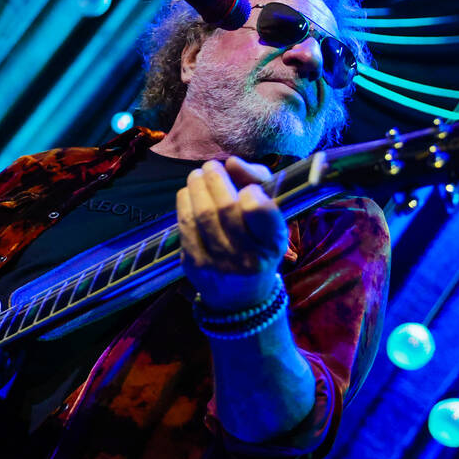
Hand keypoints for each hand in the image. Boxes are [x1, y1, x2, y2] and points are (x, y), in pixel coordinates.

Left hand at [176, 156, 287, 311]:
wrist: (240, 297)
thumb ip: (258, 183)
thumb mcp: (270, 219)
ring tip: (197, 174)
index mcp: (273, 244)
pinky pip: (185, 226)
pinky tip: (188, 193)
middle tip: (211, 166)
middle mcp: (247, 257)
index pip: (260, 212)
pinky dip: (184, 203)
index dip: (251, 192)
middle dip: (215, 179)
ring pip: (202, 214)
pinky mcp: (194, 265)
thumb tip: (232, 161)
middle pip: (225, 207)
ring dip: (196, 186)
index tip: (248, 188)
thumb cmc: (259, 246)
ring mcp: (218, 263)